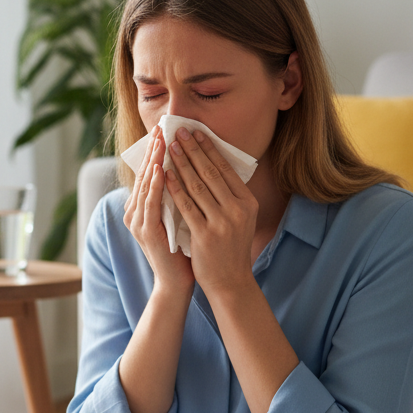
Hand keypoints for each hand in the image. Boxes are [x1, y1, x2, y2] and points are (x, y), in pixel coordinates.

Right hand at [123, 126, 194, 295]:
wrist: (177, 281)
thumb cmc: (182, 249)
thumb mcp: (179, 216)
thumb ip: (177, 196)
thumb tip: (189, 170)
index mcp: (142, 207)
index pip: (150, 172)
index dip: (157, 151)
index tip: (167, 131)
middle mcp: (135, 211)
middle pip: (144, 174)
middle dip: (154, 150)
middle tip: (162, 128)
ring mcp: (138, 221)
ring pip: (145, 185)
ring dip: (153, 161)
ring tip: (161, 142)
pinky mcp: (145, 231)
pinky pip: (150, 202)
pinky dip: (155, 184)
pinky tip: (160, 169)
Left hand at [164, 128, 258, 294]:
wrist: (230, 281)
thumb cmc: (231, 246)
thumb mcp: (240, 218)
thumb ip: (231, 195)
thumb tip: (214, 163)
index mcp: (248, 203)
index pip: (225, 169)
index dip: (209, 149)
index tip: (196, 132)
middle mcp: (238, 210)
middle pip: (210, 173)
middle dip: (193, 150)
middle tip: (178, 132)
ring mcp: (222, 223)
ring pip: (197, 186)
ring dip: (181, 163)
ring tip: (169, 147)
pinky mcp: (204, 235)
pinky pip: (185, 206)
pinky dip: (174, 188)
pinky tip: (164, 174)